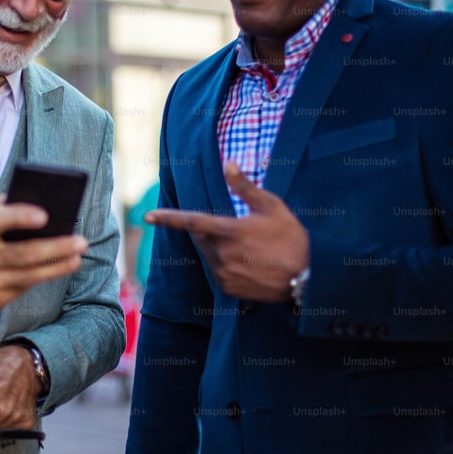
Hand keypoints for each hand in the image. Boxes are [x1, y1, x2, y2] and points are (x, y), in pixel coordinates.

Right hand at [0, 196, 87, 309]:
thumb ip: (4, 207)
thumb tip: (43, 203)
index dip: (19, 217)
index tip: (45, 215)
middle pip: (23, 254)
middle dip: (56, 248)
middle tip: (81, 241)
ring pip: (29, 276)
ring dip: (58, 266)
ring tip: (77, 257)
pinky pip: (24, 289)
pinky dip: (43, 277)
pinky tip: (59, 268)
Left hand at [145, 161, 308, 300]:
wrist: (306, 279)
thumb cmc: (290, 238)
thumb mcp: (271, 207)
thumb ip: (245, 186)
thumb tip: (228, 164)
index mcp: (228, 231)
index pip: (190, 221)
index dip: (167, 218)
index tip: (147, 216)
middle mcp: (221, 254)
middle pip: (202, 237)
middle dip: (212, 231)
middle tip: (240, 231)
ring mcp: (223, 274)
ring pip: (210, 255)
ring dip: (221, 248)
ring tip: (251, 249)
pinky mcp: (228, 289)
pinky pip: (219, 272)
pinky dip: (228, 265)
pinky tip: (251, 265)